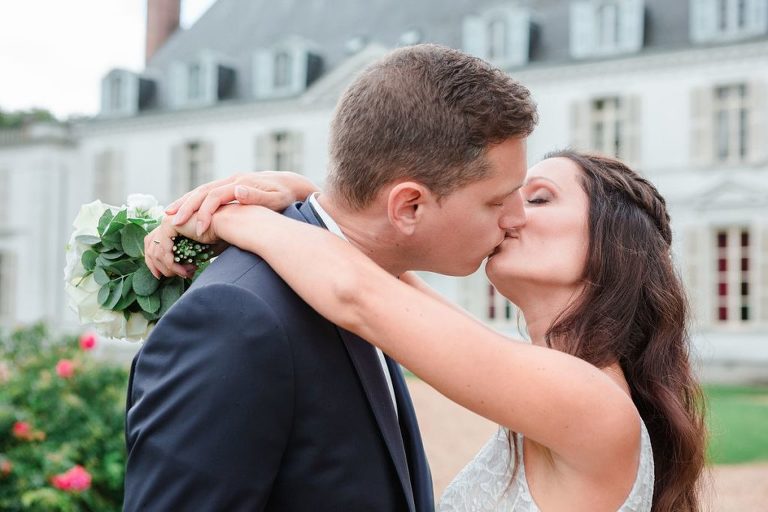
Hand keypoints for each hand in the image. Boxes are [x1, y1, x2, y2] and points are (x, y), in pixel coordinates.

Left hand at [144, 213, 224, 278]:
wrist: (225, 228)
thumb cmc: (217, 238)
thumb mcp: (196, 252)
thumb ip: (183, 258)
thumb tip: (178, 271)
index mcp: (171, 227)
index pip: (153, 245)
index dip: (153, 262)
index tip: (160, 277)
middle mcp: (166, 222)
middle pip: (149, 247)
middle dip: (156, 266)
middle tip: (170, 278)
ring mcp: (166, 222)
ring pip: (155, 251)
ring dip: (169, 268)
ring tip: (184, 274)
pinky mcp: (170, 224)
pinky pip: (163, 249)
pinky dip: (171, 263)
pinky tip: (183, 270)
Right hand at [166, 171, 317, 236]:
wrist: (291, 183)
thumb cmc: (285, 195)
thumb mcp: (276, 198)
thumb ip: (257, 196)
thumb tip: (237, 191)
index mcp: (240, 184)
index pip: (215, 197)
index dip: (204, 213)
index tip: (198, 231)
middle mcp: (232, 181)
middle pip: (202, 191)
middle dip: (186, 207)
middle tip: (171, 222)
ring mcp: (230, 182)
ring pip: (201, 190)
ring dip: (184, 202)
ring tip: (169, 214)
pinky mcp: (230, 186)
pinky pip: (206, 193)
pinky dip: (193, 200)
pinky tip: (184, 209)